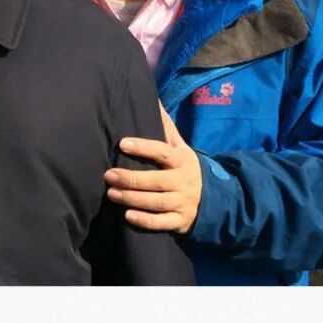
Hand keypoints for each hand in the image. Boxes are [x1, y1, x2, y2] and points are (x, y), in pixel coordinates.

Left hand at [103, 102, 202, 233]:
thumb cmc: (185, 167)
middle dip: (131, 178)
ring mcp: (183, 202)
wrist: (214, 198)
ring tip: (111, 193)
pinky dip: (145, 220)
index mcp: (182, 160)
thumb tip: (152, 99)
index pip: (162, 152)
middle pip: (156, 180)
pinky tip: (127, 215)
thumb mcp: (180, 146)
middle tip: (108, 175)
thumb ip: (166, 127)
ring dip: (132, 198)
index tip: (122, 143)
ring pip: (156, 202)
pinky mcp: (180, 221)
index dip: (143, 147)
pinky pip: (162, 222)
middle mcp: (183, 181)